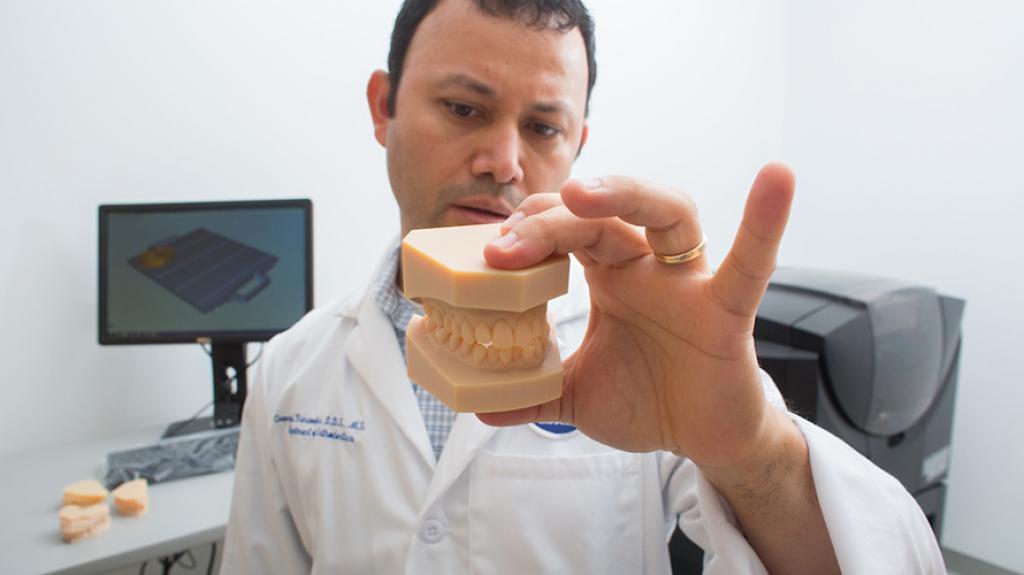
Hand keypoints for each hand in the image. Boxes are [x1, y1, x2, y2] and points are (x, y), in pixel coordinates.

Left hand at [478, 164, 795, 470]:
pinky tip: (775, 177)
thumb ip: (531, 396)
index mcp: (611, 276)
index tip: (489, 251)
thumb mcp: (577, 396)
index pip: (568, 229)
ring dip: (628, 194)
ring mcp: (688, 283)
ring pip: (669, 214)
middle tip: (506, 245)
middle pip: (604, 216)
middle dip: (553, 220)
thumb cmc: (651, 401)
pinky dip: (764, 222)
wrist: (706, 439)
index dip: (530, 229)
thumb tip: (480, 407)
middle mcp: (648, 267)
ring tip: (584, 192)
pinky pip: (750, 263)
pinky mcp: (727, 310)